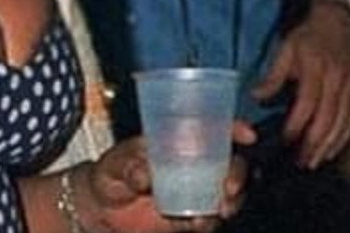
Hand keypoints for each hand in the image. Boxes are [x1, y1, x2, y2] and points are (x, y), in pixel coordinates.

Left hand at [74, 123, 253, 232]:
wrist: (104, 210)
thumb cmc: (108, 175)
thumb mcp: (113, 163)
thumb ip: (128, 166)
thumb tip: (145, 175)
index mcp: (174, 140)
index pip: (209, 127)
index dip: (232, 127)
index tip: (246, 134)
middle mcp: (191, 163)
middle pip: (229, 162)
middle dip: (237, 172)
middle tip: (229, 186)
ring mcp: (195, 189)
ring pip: (228, 192)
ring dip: (231, 200)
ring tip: (220, 209)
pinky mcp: (193, 215)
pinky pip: (211, 218)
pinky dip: (210, 221)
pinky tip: (197, 222)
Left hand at [251, 0, 349, 167]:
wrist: (345, 19)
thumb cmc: (312, 33)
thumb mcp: (287, 48)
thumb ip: (273, 75)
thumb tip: (256, 96)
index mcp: (316, 68)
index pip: (307, 104)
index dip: (296, 125)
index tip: (286, 140)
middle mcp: (337, 80)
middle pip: (327, 119)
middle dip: (314, 144)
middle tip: (302, 161)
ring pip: (343, 123)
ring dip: (329, 145)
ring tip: (315, 160)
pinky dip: (344, 136)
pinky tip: (334, 147)